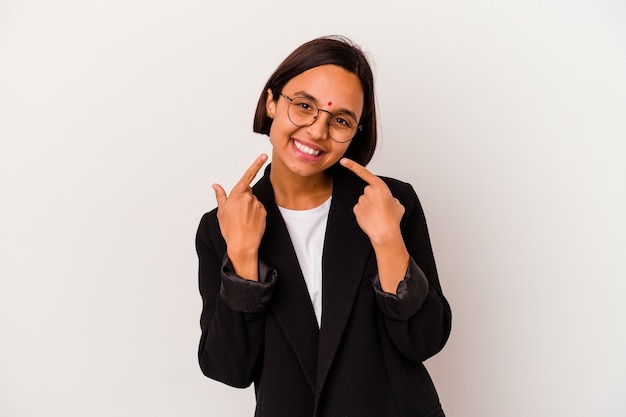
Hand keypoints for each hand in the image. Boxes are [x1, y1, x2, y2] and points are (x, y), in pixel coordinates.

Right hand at [213, 154, 267, 279]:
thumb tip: (216, 185)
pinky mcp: (264, 212)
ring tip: (243, 220)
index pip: (247, 176)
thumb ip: (220, 196)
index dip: (256, 164)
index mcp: (237, 194)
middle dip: (244, 199)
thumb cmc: (229, 229)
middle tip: (237, 213)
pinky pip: (259, 209)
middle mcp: (249, 197)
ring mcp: (258, 205)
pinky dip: (256, 214)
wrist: (242, 244)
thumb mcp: (221, 211)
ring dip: (249, 207)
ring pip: (254, 201)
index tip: (263, 156)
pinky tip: (250, 222)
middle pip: (248, 192)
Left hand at [340, 158, 404, 245]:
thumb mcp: (397, 204)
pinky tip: (372, 219)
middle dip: (374, 198)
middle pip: (369, 192)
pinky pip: (360, 209)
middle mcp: (368, 191)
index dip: (352, 165)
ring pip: (365, 201)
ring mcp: (361, 201)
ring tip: (379, 215)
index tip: (343, 161)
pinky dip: (365, 214)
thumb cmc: (392, 218)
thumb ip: (390, 198)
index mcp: (379, 186)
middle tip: (382, 208)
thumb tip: (388, 201)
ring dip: (370, 207)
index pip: (364, 172)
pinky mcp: (356, 210)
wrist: (385, 232)